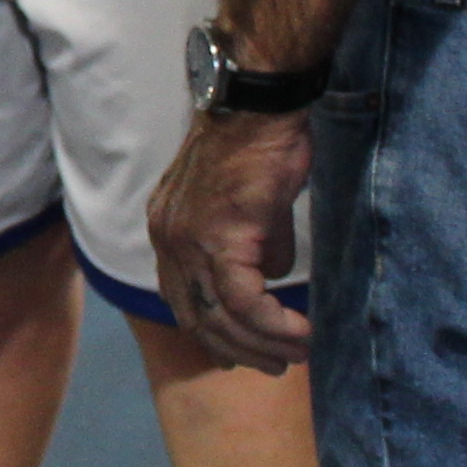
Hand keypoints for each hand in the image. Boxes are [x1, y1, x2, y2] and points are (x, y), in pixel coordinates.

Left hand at [146, 104, 317, 372]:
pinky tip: (299, 332)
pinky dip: (272, 325)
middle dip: (236, 349)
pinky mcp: (220, 238)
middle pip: (195, 317)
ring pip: (220, 316)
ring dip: (260, 344)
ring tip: (296, 353)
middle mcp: (167, 238)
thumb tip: (271, 275)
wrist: (260, 102)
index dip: (213, 331)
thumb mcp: (252, 203)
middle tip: (276, 364)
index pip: (181, 297)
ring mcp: (188, 240)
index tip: (245, 350)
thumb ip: (256, 243)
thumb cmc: (262, 141)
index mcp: (166, 228)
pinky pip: (244, 302)